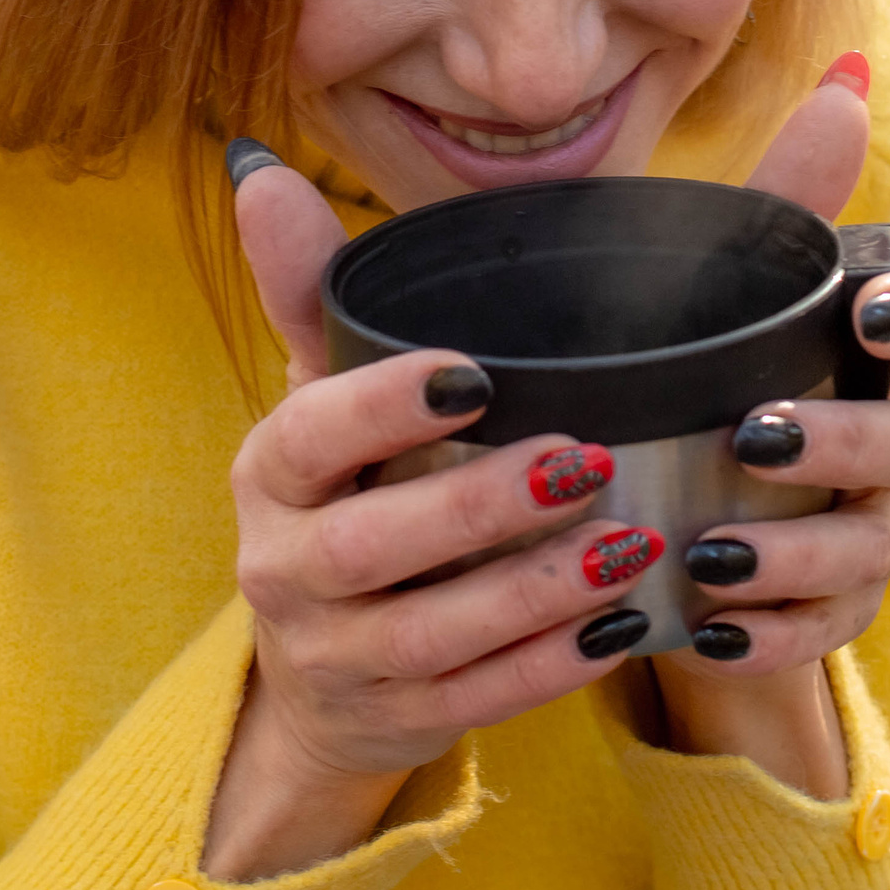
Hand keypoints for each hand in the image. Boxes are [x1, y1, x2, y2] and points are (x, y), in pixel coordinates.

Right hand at [203, 156, 658, 878]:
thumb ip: (307, 287)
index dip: (385, 408)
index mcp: (268, 474)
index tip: (476, 375)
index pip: (310, 435)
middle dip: (483, 506)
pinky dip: (550, 667)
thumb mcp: (321, 394)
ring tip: (632, 542)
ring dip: (538, 591)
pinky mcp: (397, 719)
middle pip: (377, 545)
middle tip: (589, 457)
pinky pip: (478, 700)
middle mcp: (283, 569)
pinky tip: (623, 624)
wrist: (318, 675)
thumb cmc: (344, 492)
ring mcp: (337, 657)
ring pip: (436, 634)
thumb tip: (256, 171)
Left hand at [647, 59, 889, 796]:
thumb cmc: (693, 367)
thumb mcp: (713, 283)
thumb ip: (783, 194)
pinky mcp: (827, 608)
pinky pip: (825, 632)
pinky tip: (707, 628)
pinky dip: (770, 633)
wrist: (650, 494)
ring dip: (798, 550)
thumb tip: (849, 73)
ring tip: (708, 550)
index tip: (870, 314)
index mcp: (871, 350)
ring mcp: (867, 527)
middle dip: (846, 440)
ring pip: (873, 546)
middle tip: (755, 435)